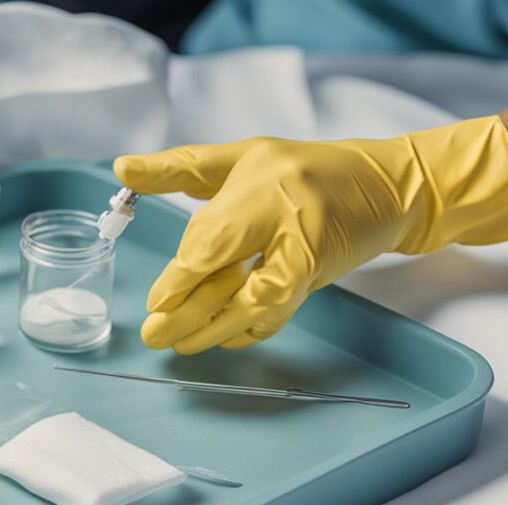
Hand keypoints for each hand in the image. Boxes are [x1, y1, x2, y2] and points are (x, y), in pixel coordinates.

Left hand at [114, 116, 507, 353]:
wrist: (385, 187)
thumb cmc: (304, 168)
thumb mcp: (240, 157)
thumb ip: (180, 167)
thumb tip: (121, 169)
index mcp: (259, 180)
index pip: (211, 237)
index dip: (181, 275)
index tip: (157, 301)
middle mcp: (284, 214)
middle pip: (226, 272)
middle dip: (188, 311)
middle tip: (157, 335)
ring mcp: (306, 248)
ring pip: (254, 301)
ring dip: (215, 329)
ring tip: (181, 344)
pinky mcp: (319, 275)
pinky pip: (279, 310)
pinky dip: (249, 327)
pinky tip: (224, 337)